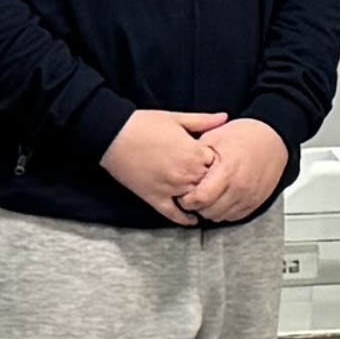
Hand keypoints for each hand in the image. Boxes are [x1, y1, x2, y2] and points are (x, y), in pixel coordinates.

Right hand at [104, 107, 226, 222]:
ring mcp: (171, 188)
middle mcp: (186, 174)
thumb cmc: (144, 124)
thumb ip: (203, 121)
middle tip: (215, 180)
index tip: (216, 160)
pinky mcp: (155, 198)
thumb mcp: (177, 118)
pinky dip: (185, 219)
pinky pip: (174, 214)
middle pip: (211, 183)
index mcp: (194, 153)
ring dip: (201, 198)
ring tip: (208, 199)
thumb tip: (226, 117)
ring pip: (196, 199)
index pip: (220, 164)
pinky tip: (193, 220)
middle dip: (212, 180)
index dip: (219, 162)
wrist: (113, 135)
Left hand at [180, 117, 291, 223]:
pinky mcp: (256, 201)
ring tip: (207, 197)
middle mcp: (240, 187)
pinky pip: (235, 216)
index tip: (184, 194)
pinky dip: (224, 211)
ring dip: (210, 210)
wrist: (273, 138)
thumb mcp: (215, 137)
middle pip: (209, 211)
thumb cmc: (244, 135)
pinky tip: (220, 199)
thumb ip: (196, 154)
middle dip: (197, 206)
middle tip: (193, 196)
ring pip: (221, 216)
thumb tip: (179, 168)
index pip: (200, 198)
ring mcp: (249, 196)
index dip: (187, 199)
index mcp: (227, 170)